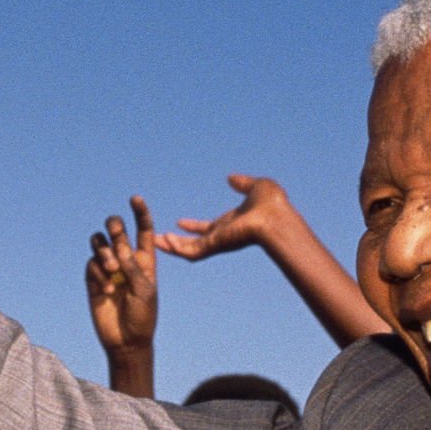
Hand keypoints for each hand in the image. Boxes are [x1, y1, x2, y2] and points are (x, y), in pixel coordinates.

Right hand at [86, 198, 158, 355]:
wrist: (126, 340)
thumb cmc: (143, 316)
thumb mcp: (145, 290)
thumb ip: (133, 268)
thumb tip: (118, 249)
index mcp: (145, 260)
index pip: (143, 230)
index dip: (140, 212)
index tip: (135, 198)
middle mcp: (125, 260)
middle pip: (116, 230)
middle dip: (114, 227)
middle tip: (116, 236)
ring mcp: (108, 268)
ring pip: (99, 242)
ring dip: (104, 250)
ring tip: (112, 268)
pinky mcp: (93, 279)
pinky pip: (91, 263)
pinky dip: (98, 271)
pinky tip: (106, 289)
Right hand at [157, 174, 291, 260]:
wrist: (276, 217)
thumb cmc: (272, 204)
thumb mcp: (255, 187)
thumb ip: (242, 183)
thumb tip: (231, 178)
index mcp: (231, 224)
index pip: (208, 228)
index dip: (193, 226)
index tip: (180, 222)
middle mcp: (223, 236)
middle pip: (194, 242)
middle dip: (176, 241)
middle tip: (158, 238)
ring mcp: (218, 242)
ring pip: (188, 249)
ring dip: (170, 246)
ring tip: (153, 241)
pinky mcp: (215, 246)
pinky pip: (191, 251)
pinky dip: (176, 248)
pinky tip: (163, 241)